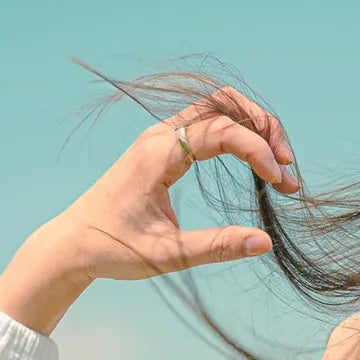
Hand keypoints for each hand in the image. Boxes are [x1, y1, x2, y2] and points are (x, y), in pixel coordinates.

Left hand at [0, 87, 297, 333]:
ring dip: (253, 129)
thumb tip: (264, 243)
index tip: (280, 183)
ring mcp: (162, 138)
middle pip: (225, 104)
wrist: (72, 245)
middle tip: (287, 167)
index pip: (223, 131)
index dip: (258, 151)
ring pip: (219, 109)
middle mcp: (161, 136)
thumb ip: (216, 247)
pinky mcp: (164, 148)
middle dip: (263, 128)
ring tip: (278, 165)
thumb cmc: (113, 250)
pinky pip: (209, 125)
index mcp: (159, 153)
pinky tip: (254, 164)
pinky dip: (237, 136)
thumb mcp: (167, 255)